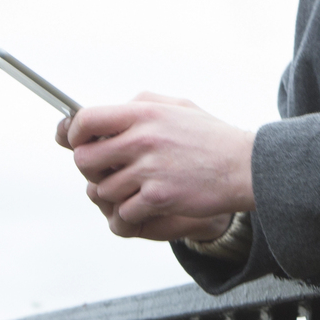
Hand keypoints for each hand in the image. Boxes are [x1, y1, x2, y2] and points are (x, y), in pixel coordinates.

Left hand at [58, 93, 254, 241]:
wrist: (245, 166)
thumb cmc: (212, 137)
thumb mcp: (178, 106)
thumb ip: (140, 104)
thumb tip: (106, 113)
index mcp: (143, 113)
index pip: (86, 120)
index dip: (74, 133)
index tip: (79, 142)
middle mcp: (142, 139)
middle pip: (84, 159)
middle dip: (91, 168)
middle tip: (109, 170)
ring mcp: (149, 169)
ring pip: (101, 189)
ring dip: (114, 194)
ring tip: (134, 190)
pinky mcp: (158, 197)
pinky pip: (123, 212)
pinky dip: (129, 214)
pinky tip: (145, 206)